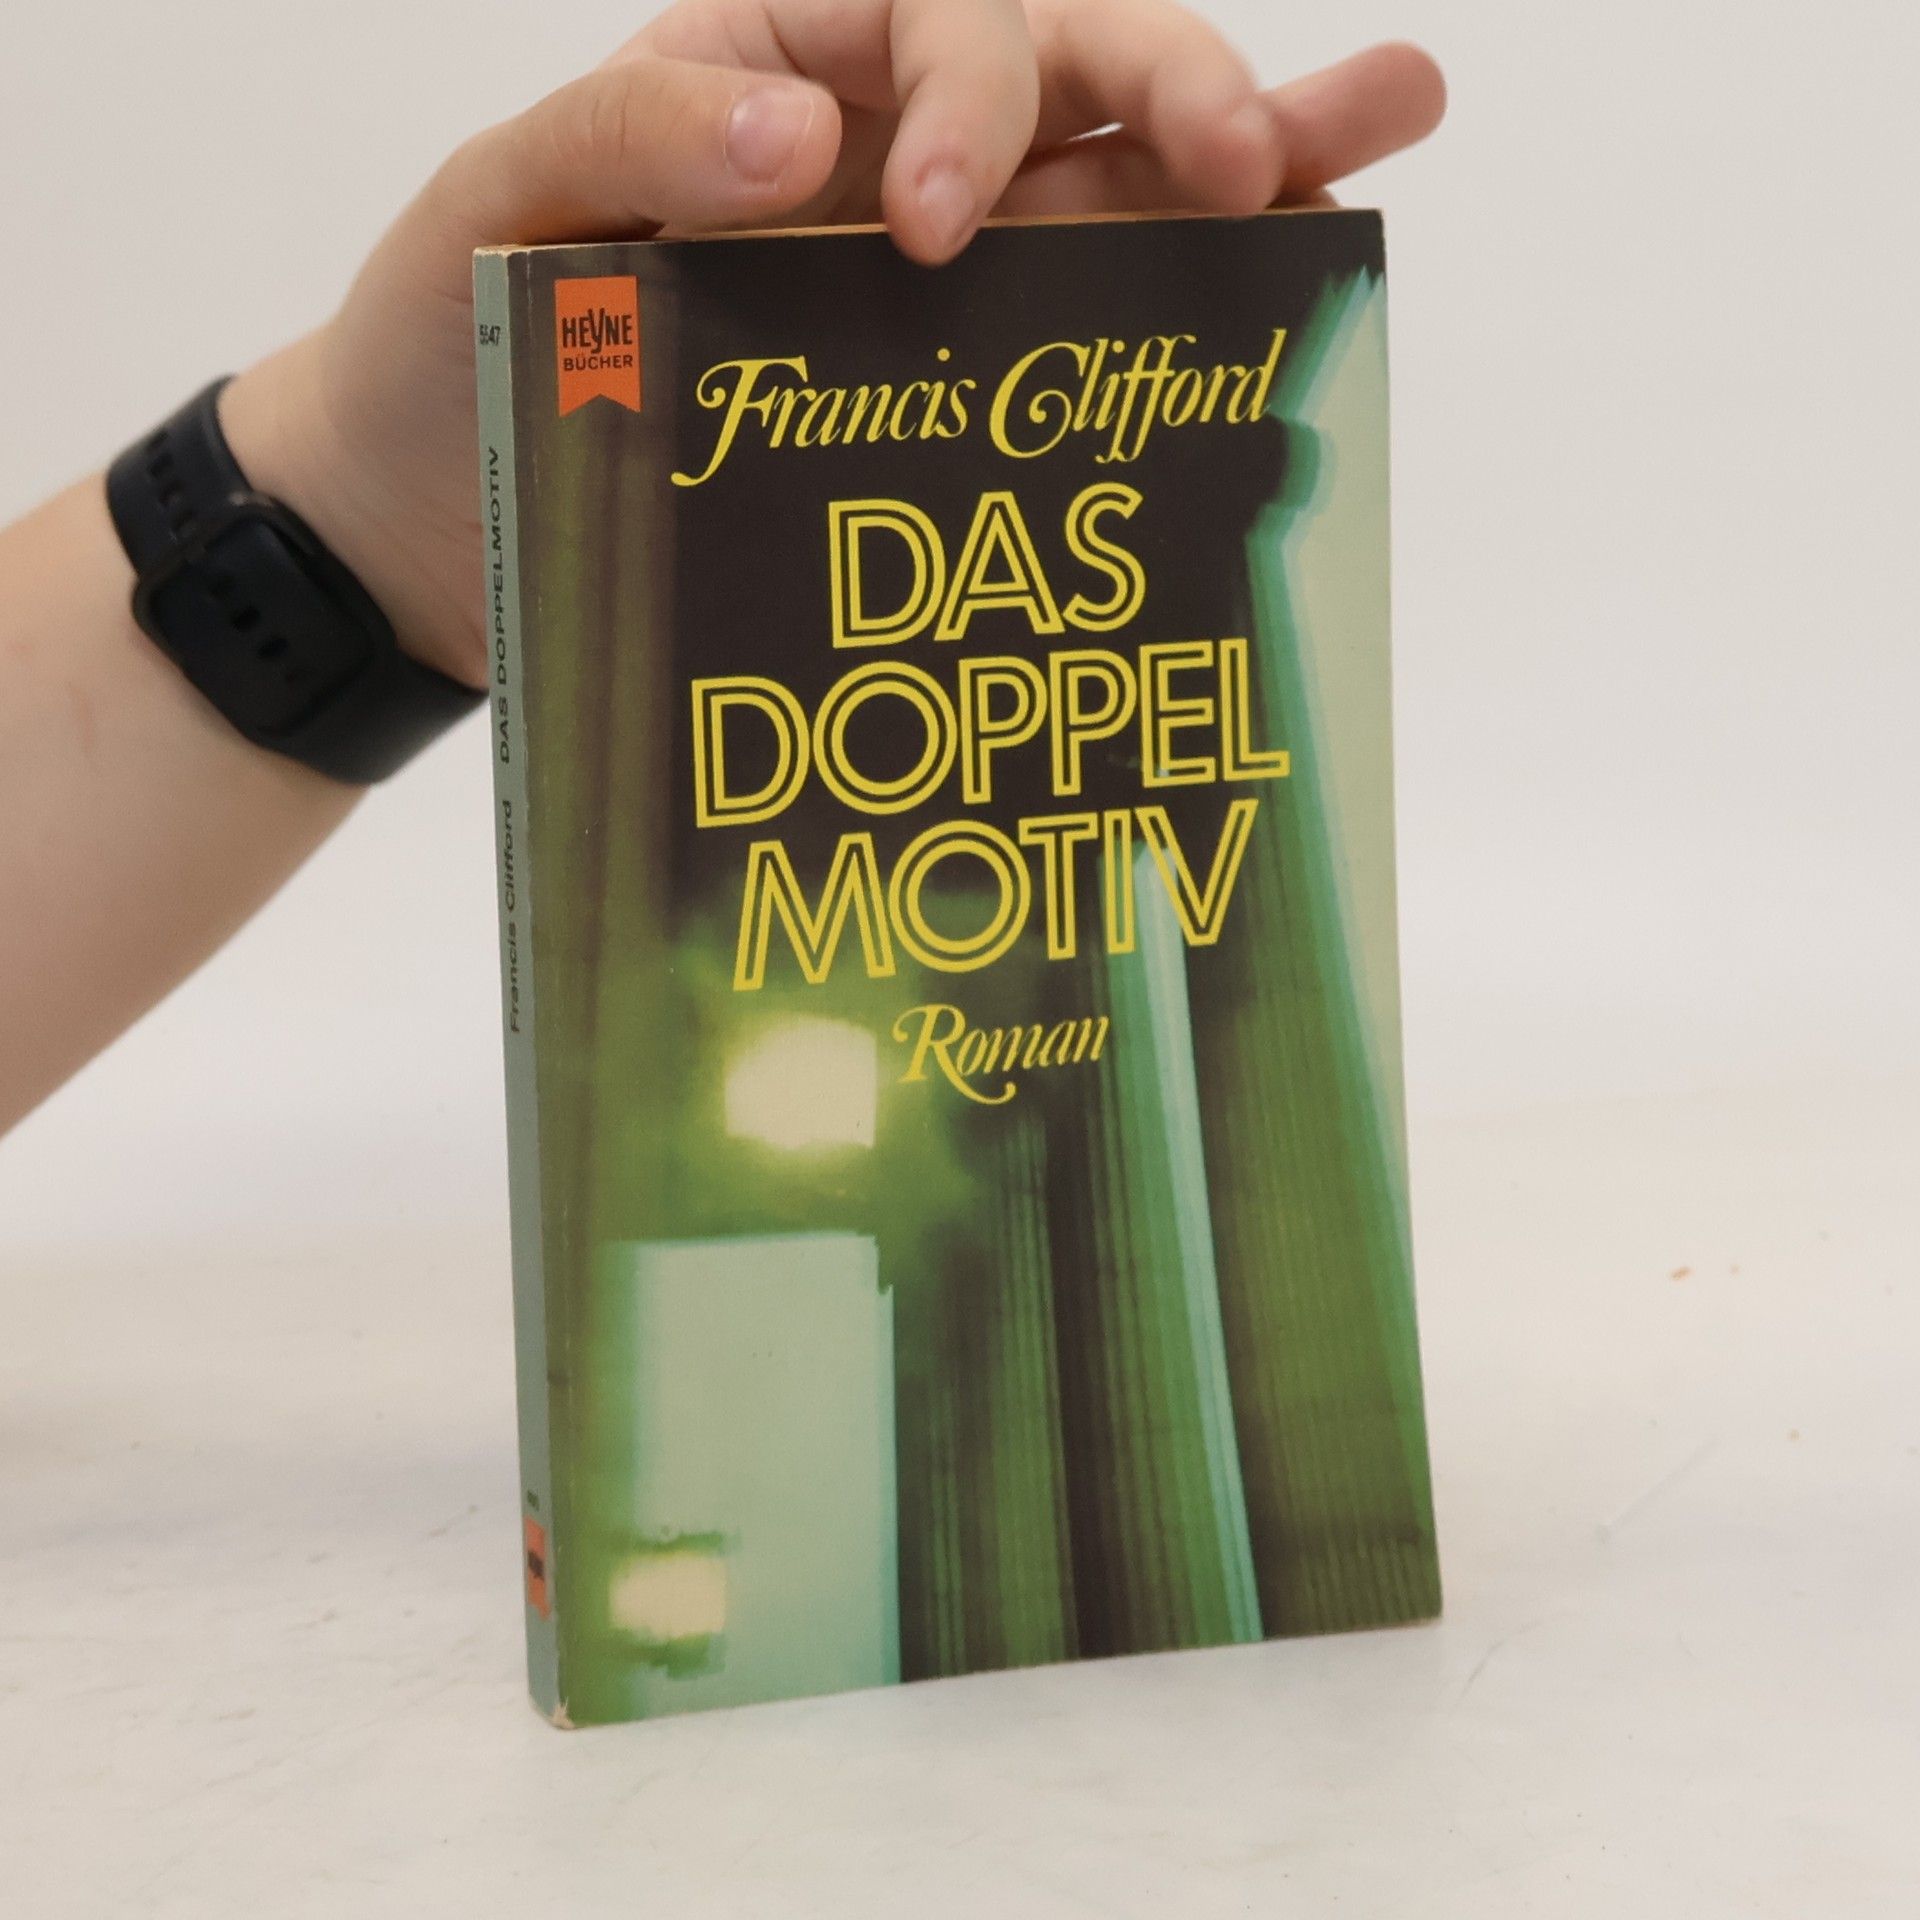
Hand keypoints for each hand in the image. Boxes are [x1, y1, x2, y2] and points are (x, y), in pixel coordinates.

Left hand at [222, 1, 1444, 688]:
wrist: (431, 525)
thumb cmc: (443, 357)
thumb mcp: (495, 212)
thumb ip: (629, 134)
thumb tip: (800, 131)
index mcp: (772, 67)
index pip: (927, 20)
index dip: (966, 99)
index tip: (929, 227)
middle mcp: (879, 152)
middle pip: (1068, 74)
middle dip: (1168, 99)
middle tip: (1243, 162)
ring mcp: (936, 271)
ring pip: (1121, 178)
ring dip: (1258, 142)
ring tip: (1393, 111)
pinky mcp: (952, 385)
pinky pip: (1093, 314)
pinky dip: (1204, 285)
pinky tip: (1324, 233)